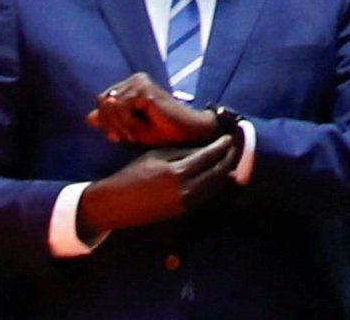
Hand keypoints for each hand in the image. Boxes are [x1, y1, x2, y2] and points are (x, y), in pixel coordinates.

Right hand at [73, 132, 243, 236]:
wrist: (116, 204)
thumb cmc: (132, 174)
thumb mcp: (156, 156)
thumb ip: (181, 152)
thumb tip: (204, 148)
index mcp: (178, 173)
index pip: (208, 157)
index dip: (221, 147)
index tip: (228, 138)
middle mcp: (185, 191)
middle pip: (215, 174)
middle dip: (227, 160)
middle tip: (233, 148)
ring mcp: (185, 204)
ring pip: (212, 187)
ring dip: (222, 173)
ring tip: (227, 160)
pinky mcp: (181, 212)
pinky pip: (203, 196)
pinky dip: (212, 184)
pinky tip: (214, 176)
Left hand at [92, 75, 227, 151]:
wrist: (186, 133)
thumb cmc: (161, 131)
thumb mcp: (130, 129)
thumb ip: (110, 121)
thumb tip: (89, 118)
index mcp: (131, 85)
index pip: (102, 100)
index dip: (105, 121)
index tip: (117, 138)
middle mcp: (135, 79)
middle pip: (103, 101)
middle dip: (110, 124)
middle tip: (125, 137)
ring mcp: (140, 82)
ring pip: (111, 106)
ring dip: (122, 126)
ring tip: (136, 133)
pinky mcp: (145, 90)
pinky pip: (122, 109)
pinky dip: (128, 124)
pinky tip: (141, 129)